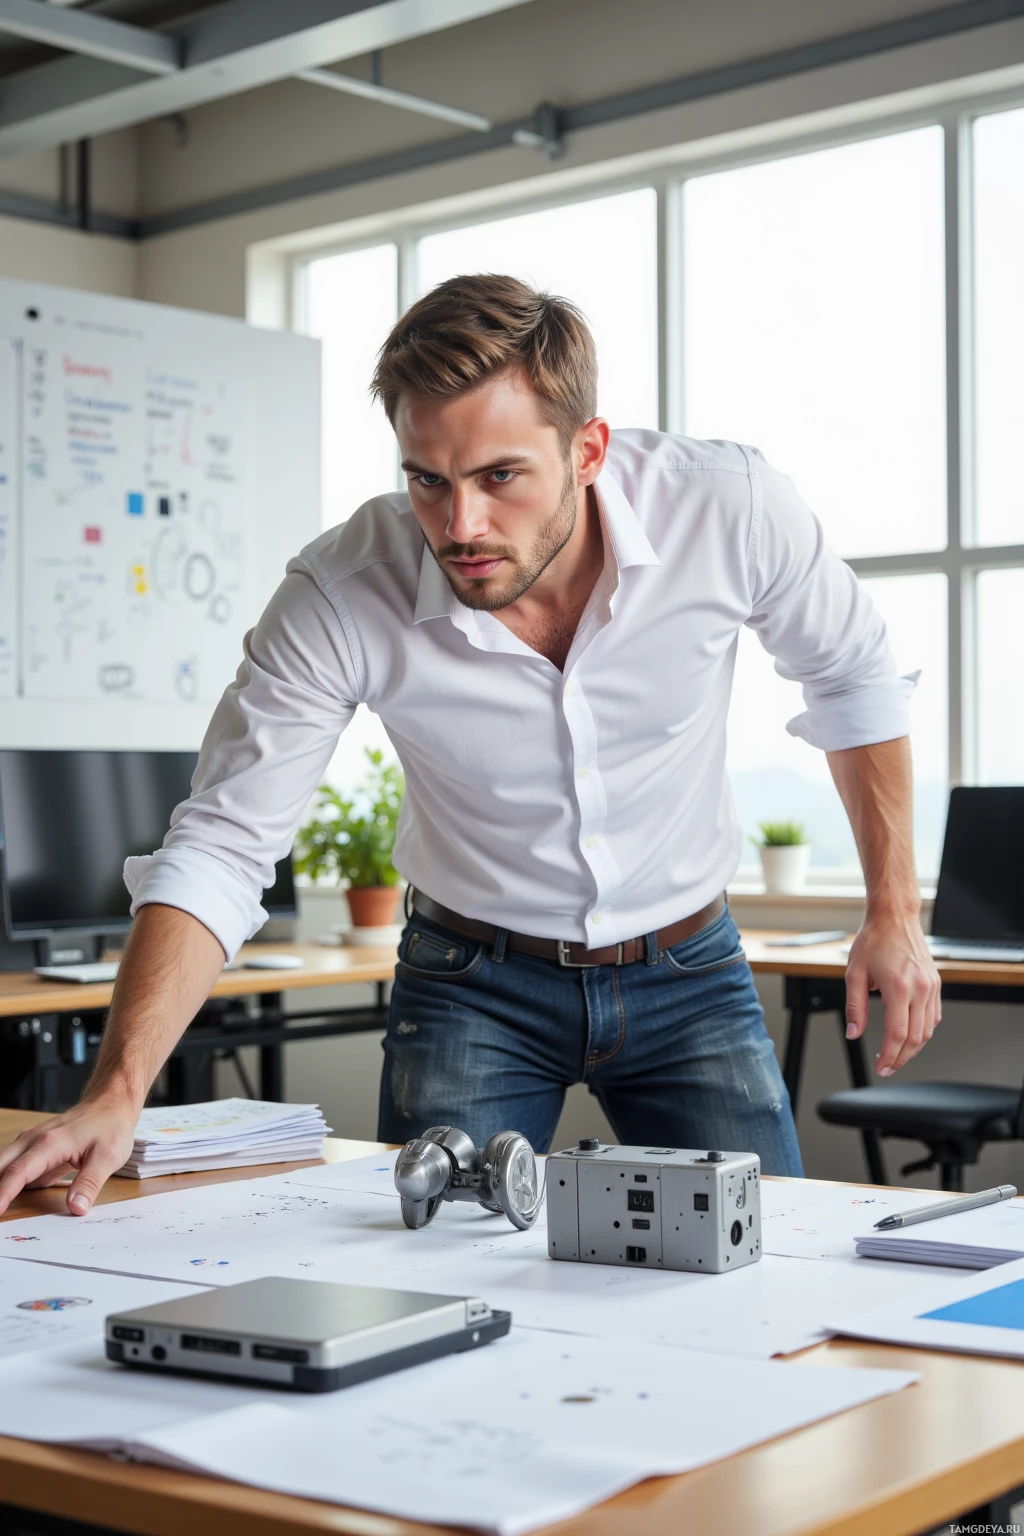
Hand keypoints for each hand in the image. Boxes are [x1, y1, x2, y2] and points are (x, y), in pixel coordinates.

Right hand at [0, 1092, 137, 1216]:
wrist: (111, 1104)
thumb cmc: (110, 1126)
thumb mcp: (109, 1156)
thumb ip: (89, 1183)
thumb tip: (76, 1207)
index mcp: (51, 1143)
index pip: (19, 1171)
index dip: (4, 1192)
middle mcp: (35, 1140)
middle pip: (2, 1166)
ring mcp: (32, 1142)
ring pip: (3, 1164)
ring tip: (0, 1206)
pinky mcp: (34, 1148)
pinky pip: (13, 1165)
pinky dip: (6, 1179)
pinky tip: (6, 1197)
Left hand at [844, 911, 941, 1074]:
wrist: (894, 917)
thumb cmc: (874, 939)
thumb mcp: (854, 973)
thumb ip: (855, 1007)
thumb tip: (854, 1033)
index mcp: (898, 987)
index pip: (898, 1034)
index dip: (889, 1056)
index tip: (881, 1067)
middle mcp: (920, 988)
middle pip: (916, 1037)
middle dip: (901, 1057)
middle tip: (887, 1067)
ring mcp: (931, 986)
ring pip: (928, 1030)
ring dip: (914, 1048)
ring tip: (897, 1055)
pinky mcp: (935, 984)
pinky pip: (934, 1016)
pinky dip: (924, 1031)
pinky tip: (912, 1036)